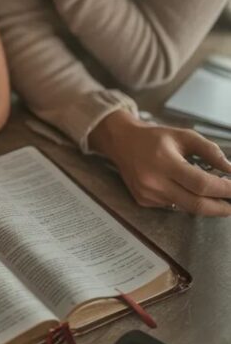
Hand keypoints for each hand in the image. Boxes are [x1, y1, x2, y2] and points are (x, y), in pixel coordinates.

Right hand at [90, 112, 230, 215]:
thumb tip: (230, 169)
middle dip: (221, 208)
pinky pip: (173, 206)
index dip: (224, 189)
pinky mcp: (143, 202)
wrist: (122, 142)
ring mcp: (147, 195)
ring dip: (206, 205)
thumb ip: (209, 151)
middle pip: (196, 204)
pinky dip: (186, 201)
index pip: (200, 184)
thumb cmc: (155, 137)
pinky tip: (186, 190)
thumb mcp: (184, 135)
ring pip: (186, 208)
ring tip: (216, 196)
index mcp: (164, 161)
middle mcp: (154, 182)